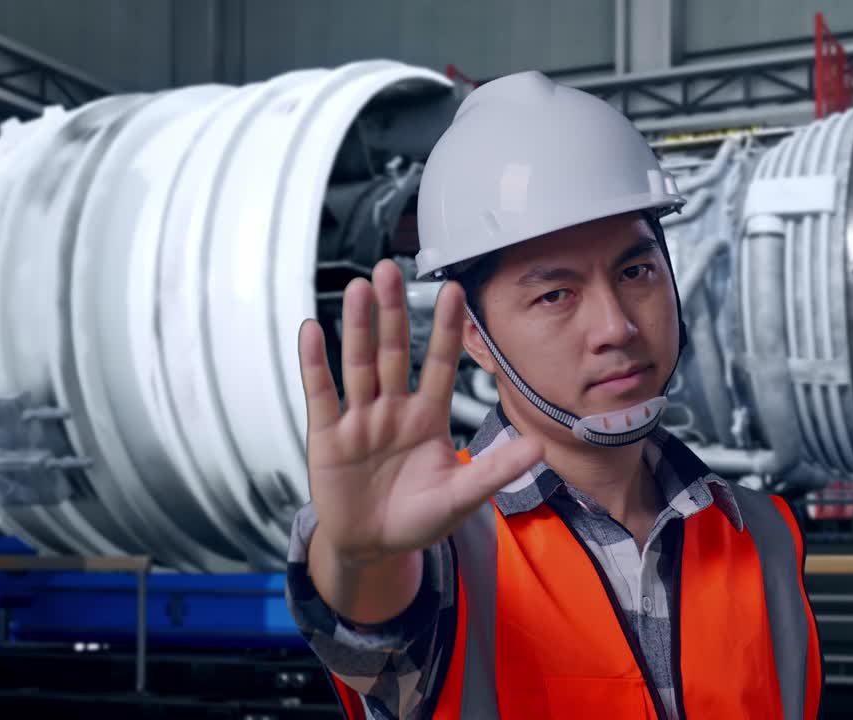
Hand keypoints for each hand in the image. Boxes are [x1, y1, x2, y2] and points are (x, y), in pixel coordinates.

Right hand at [297, 260, 541, 565]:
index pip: (438, 364)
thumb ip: (495, 471)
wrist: (373, 548)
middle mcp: (393, 410)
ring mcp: (359, 420)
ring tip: (361, 289)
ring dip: (358, 327)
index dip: (445, 329)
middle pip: (392, 351)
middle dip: (393, 312)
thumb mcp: (462, 498)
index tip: (455, 291)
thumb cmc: (418, 519)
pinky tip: (313, 330)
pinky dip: (315, 363)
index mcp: (427, 418)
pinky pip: (321, 394)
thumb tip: (539, 447)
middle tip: (393, 270)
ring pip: (358, 365)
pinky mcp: (328, 437)